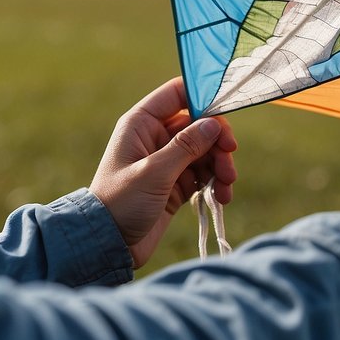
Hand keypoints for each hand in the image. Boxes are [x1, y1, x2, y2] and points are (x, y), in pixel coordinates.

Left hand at [89, 78, 236, 267]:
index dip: (203, 97)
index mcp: (141, 124)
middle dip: (217, 140)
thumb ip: (185, 146)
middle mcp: (155, 137)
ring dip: (220, 165)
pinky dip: (215, 182)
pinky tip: (221, 197)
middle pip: (198, 124)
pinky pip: (203, 174)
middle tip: (229, 158)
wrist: (109, 245)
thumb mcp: (154, 172)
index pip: (176, 94)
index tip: (225, 114)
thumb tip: (213, 123)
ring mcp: (166, 161)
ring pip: (205, 150)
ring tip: (227, 185)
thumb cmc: (121, 203)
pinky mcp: (176, 184)